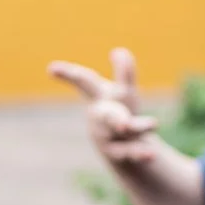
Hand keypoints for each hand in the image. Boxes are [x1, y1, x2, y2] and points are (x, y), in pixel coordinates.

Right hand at [49, 47, 158, 165]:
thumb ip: (124, 73)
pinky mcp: (120, 154)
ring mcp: (109, 138)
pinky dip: (142, 153)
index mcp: (100, 98)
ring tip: (153, 123)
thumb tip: (121, 51)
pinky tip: (151, 154)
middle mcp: (102, 119)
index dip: (69, 74)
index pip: (86, 83)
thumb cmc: (118, 112)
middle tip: (120, 113)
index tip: (51, 68)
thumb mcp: (123, 93)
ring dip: (136, 127)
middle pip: (105, 114)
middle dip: (111, 112)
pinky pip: (131, 153)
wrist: (120, 151)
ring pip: (122, 133)